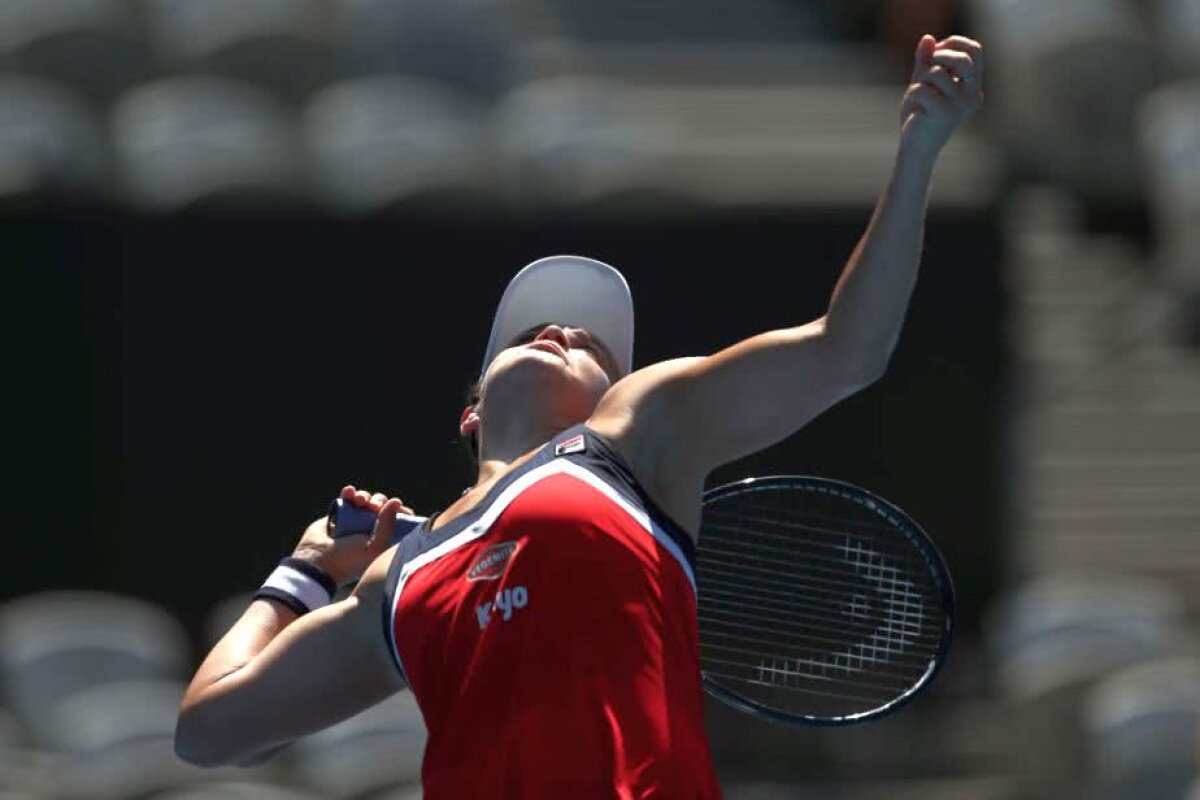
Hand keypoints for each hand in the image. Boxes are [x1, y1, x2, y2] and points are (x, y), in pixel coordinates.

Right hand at [291, 485, 414, 586]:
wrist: (318, 561)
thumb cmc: (350, 560)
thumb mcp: (375, 547)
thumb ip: (388, 525)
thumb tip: (396, 501)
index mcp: (383, 539)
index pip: (398, 521)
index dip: (401, 511)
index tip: (400, 508)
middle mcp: (370, 529)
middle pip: (382, 506)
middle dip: (379, 501)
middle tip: (373, 507)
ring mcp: (354, 520)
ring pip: (366, 500)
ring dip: (364, 496)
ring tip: (359, 500)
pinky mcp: (339, 514)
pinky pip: (348, 498)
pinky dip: (349, 492)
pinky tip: (349, 492)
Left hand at [899, 35, 984, 160]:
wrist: (917, 148)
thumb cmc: (922, 115)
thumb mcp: (924, 83)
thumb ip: (926, 61)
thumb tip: (927, 38)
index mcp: (973, 86)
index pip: (976, 52)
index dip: (955, 43)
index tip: (936, 51)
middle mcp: (972, 95)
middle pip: (964, 59)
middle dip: (941, 55)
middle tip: (927, 64)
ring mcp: (960, 105)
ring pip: (937, 73)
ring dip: (920, 80)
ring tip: (915, 94)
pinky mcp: (944, 113)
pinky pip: (921, 89)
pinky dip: (911, 95)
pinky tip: (913, 109)